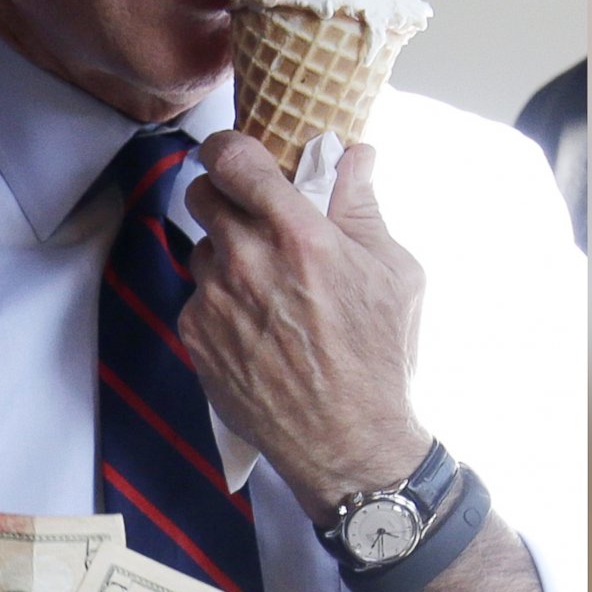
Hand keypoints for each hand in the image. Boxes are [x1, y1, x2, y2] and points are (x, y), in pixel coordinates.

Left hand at [181, 132, 433, 521]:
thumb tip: (354, 153)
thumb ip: (363, 206)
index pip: (233, 158)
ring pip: (202, 247)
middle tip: (254, 218)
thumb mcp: (395, 274)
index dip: (229, 148)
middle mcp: (247, 260)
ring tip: (267, 288)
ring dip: (225, 254)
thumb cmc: (380, 357)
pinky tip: (257, 327)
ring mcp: (214, 299)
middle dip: (226, 198)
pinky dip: (220, 301)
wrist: (347, 443)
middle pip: (202, 194)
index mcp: (299, 234)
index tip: (237, 154)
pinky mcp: (195, 334)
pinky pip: (197, 295)